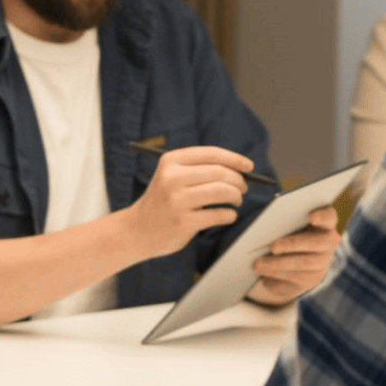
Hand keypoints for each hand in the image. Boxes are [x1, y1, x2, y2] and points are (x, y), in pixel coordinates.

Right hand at [122, 145, 251, 258]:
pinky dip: (230, 215)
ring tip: (236, 201)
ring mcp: (177, 200)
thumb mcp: (171, 177)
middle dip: (238, 180)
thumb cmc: (163, 202)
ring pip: (222, 192)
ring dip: (236, 196)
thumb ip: (198, 169)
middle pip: (219, 172)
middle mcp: (172, 178)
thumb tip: (239, 170)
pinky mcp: (183, 222)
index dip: (234, 159)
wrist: (136, 230)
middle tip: (243, 187)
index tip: (249, 166)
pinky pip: (219, 214)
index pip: (210, 154)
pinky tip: (228, 215)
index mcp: (170, 161)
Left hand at [248, 207, 341, 305]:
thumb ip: (285, 221)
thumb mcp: (289, 224)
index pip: (329, 217)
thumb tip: (267, 227)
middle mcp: (329, 242)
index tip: (311, 217)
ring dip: (277, 263)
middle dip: (292, 244)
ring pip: (302, 263)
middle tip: (273, 246)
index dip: (322, 216)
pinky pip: (294, 277)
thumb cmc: (289, 232)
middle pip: (316, 243)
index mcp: (325, 223)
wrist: (291, 260)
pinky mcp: (312, 279)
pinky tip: (262, 271)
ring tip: (257, 263)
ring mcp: (323, 263)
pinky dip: (275, 273)